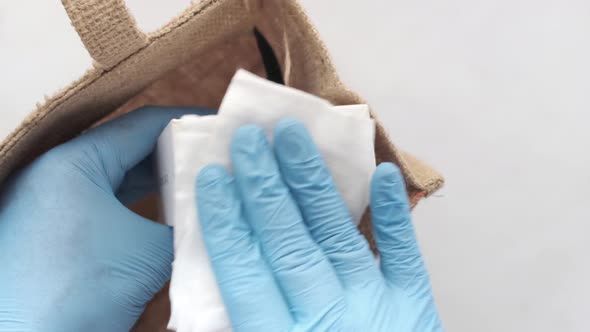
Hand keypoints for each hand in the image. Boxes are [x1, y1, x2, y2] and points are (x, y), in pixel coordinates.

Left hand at [0, 107, 209, 331]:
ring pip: (120, 177)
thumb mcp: (149, 252)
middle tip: (218, 157)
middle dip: (178, 153)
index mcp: (74, 162)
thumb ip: (189, 222)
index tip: (223, 128)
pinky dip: (140, 203)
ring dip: (161, 180)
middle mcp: (58, 173)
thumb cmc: (79, 293)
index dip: (189, 122)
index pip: (143, 124)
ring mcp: (53, 201)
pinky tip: (170, 211)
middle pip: (131, 148)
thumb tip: (217, 208)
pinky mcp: (57, 229)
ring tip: (201, 182)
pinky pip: (108, 202)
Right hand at [196, 119, 442, 330]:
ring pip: (336, 235)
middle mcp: (327, 318)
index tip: (212, 177)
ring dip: (312, 182)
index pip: (245, 270)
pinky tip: (384, 173)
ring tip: (293, 138)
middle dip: (265, 186)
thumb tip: (207, 288)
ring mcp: (375, 307)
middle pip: (289, 242)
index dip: (226, 221)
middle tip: (249, 137)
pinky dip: (395, 214)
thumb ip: (235, 326)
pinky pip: (404, 253)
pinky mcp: (415, 306)